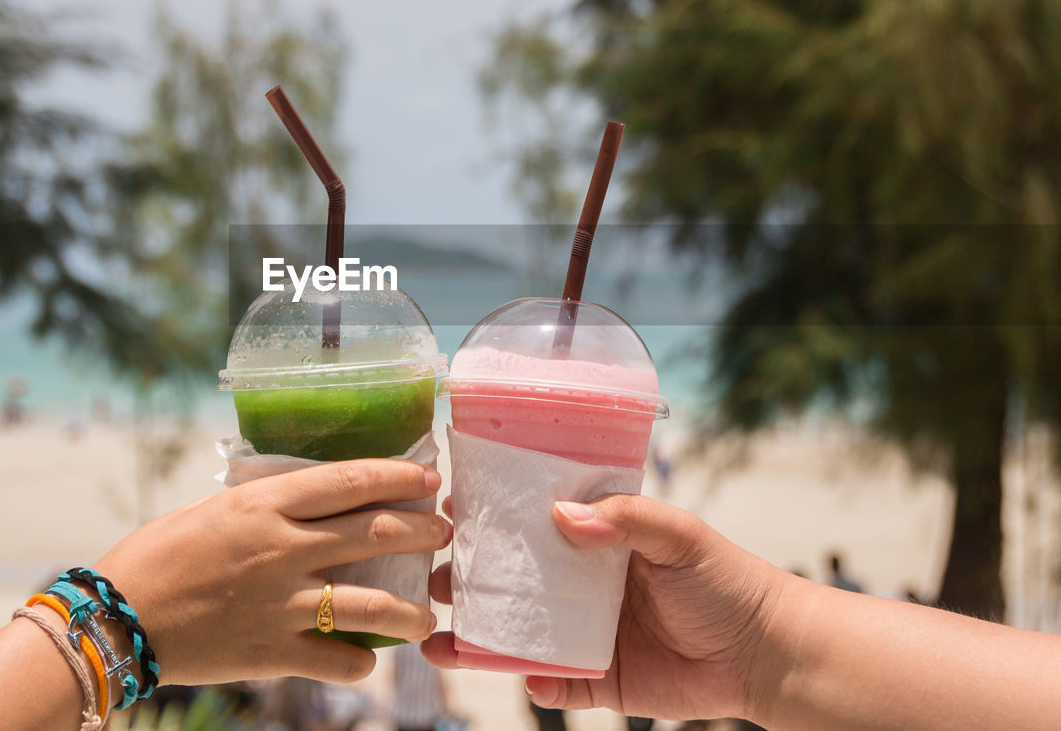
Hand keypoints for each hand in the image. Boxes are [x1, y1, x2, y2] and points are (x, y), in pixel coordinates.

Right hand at [95, 459, 450, 685]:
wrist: (115, 619)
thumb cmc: (157, 554)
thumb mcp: (214, 509)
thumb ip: (265, 504)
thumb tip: (310, 498)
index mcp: (265, 504)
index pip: (350, 481)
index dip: (398, 477)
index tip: (429, 478)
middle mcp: (282, 549)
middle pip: (375, 533)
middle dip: (422, 531)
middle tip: (443, 532)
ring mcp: (282, 603)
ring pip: (373, 604)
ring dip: (411, 610)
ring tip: (427, 614)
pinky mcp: (274, 653)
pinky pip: (339, 660)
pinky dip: (360, 662)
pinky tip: (366, 659)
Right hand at [421, 494, 785, 721]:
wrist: (766, 652)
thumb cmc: (725, 580)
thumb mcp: (678, 534)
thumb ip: (625, 518)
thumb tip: (561, 517)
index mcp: (595, 541)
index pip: (531, 524)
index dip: (491, 518)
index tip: (448, 510)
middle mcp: (581, 585)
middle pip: (512, 581)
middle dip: (467, 579)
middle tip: (428, 576)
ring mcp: (586, 634)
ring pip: (518, 635)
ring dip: (477, 637)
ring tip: (437, 638)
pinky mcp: (598, 679)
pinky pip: (553, 684)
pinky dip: (531, 683)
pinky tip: (518, 676)